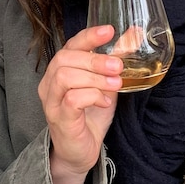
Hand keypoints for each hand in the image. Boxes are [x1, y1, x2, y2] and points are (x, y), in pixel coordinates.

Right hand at [38, 25, 122, 183]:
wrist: (79, 152)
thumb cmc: (90, 116)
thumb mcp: (106, 84)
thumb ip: (115, 62)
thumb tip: (134, 36)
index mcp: (60, 70)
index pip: (70, 44)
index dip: (89, 36)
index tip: (109, 31)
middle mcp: (50, 83)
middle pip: (65, 58)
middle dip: (95, 59)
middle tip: (118, 67)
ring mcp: (51, 101)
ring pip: (65, 76)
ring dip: (95, 78)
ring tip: (115, 85)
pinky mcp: (58, 118)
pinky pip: (71, 99)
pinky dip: (92, 96)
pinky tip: (104, 102)